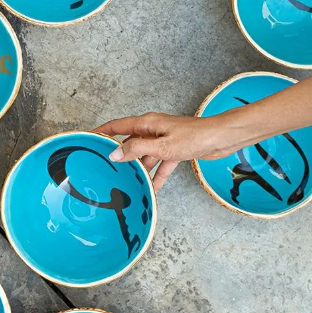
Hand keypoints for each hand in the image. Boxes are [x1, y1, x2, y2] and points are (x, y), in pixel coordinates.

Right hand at [94, 113, 237, 191]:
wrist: (223, 138)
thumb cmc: (195, 137)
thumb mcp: (162, 146)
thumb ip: (137, 150)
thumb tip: (114, 154)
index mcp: (147, 123)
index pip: (117, 125)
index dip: (102, 131)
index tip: (88, 137)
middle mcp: (153, 130)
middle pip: (130, 142)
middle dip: (118, 154)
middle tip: (104, 167)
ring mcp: (164, 140)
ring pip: (145, 156)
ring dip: (138, 169)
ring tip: (126, 183)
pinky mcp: (175, 150)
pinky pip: (160, 164)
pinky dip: (156, 175)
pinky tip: (151, 189)